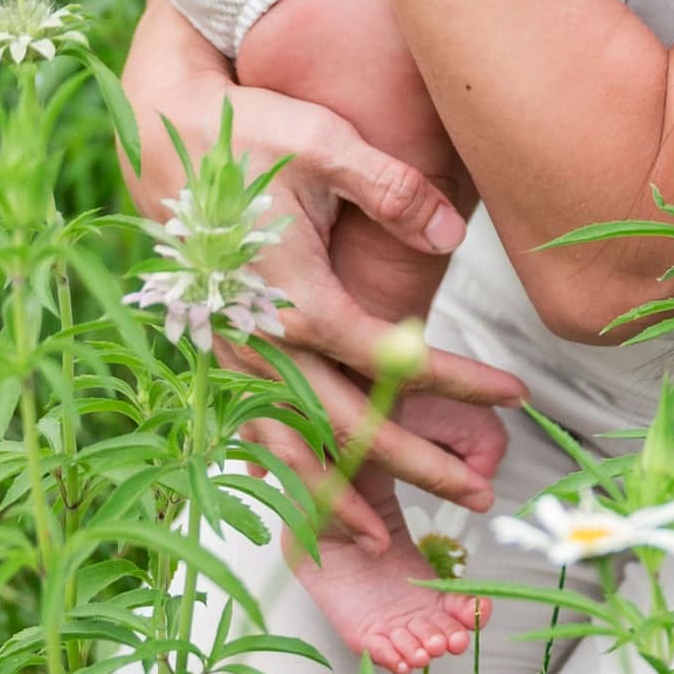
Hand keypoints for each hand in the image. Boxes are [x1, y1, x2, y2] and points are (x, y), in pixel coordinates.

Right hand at [119, 10, 524, 512]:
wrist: (159, 134)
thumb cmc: (246, 136)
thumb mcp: (324, 143)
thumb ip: (393, 190)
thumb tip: (455, 233)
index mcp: (295, 296)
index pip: (392, 359)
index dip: (459, 382)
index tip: (514, 393)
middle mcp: (259, 339)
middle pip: (346, 425)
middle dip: (416, 465)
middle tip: (478, 494)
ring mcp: (232, 352)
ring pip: (290, 445)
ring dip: (340, 492)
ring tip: (386, 539)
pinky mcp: (219, 350)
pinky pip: (256, 427)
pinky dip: (288, 471)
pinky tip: (312, 501)